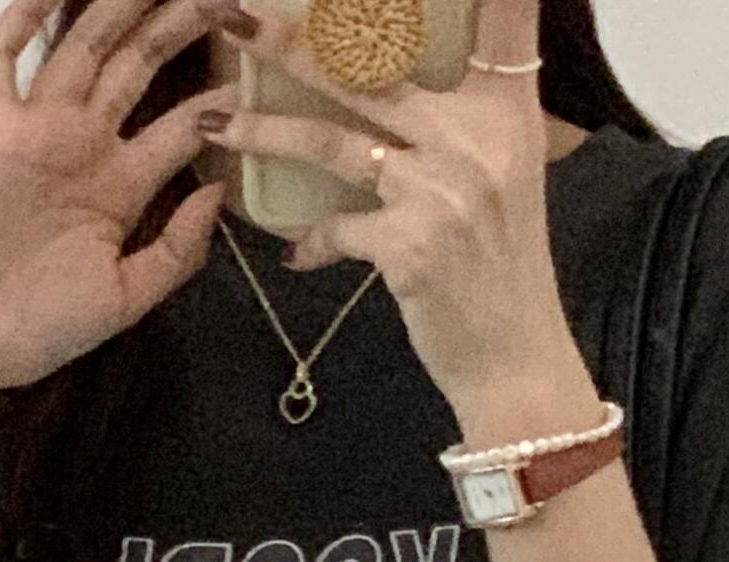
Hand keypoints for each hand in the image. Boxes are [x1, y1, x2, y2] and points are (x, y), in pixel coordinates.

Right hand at [0, 0, 246, 405]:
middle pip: (137, 67)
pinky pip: (1, 57)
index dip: (216, 97)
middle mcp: (83, 146)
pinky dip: (22, 16)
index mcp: (120, 188)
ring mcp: (37, 129)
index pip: (179, 126)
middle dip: (176, 24)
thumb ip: (175, 252)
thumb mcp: (125, 298)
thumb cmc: (40, 327)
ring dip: (118, 6)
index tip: (251, 60)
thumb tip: (218, 195)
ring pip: (82, 46)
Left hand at [207, 0, 599, 431]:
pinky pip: (334, 227)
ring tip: (212, 122)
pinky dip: (311, 241)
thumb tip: (410, 70)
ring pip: (330, 139)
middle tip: (233, 12)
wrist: (515, 359)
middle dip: (292, 38)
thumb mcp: (510, 170)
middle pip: (371, 65)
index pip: (503, 17)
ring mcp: (439, 189)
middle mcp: (475, 136)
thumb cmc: (506, 264)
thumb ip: (475, 109)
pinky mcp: (408, 244)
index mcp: (507, 108)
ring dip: (263, 130)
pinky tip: (293, 252)